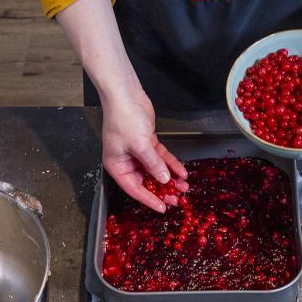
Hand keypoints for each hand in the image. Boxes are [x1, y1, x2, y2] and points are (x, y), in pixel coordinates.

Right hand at [102, 89, 187, 212]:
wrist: (125, 94)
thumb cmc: (123, 118)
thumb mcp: (140, 145)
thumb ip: (153, 164)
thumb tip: (164, 180)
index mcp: (117, 165)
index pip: (134, 188)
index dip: (149, 199)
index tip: (163, 207)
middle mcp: (126, 161)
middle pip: (146, 181)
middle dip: (163, 189)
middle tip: (177, 198)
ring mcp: (137, 152)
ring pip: (156, 170)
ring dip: (170, 177)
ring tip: (184, 186)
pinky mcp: (147, 143)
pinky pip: (161, 158)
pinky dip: (171, 164)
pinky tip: (182, 171)